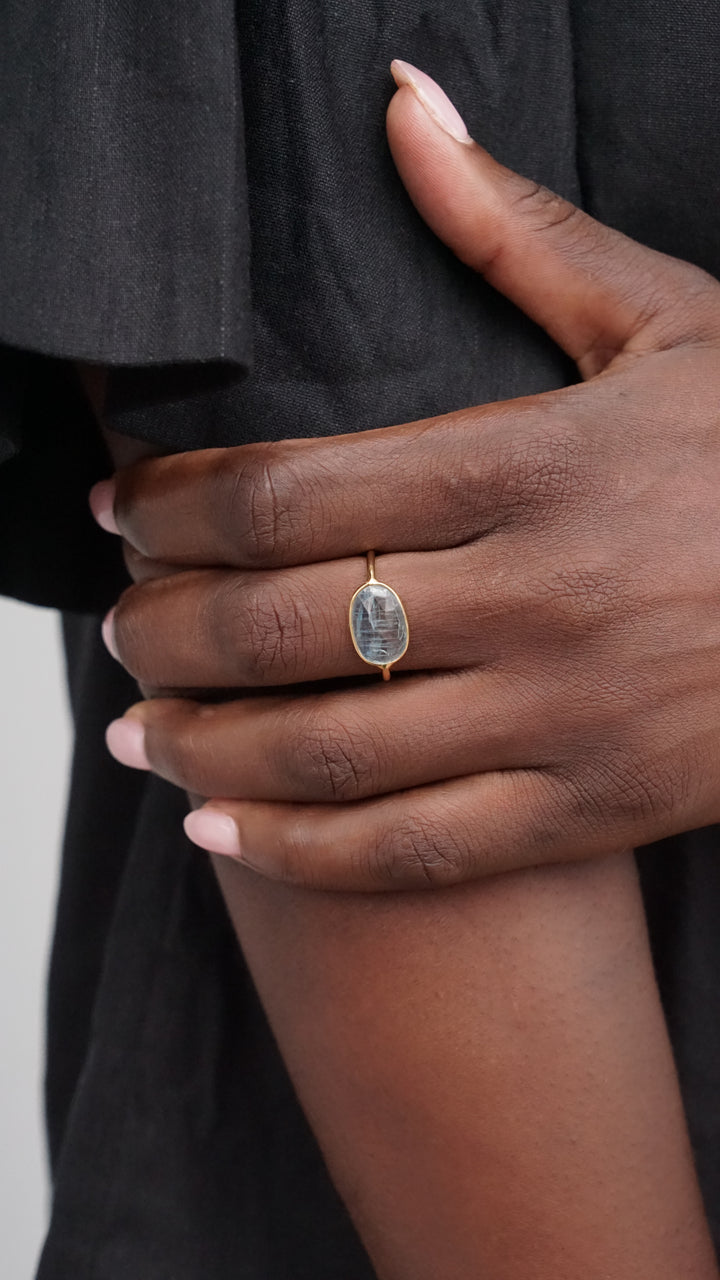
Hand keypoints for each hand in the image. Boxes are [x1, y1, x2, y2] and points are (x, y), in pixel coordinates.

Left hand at [97, 65, 719, 890]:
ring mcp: (571, 715)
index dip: (173, 506)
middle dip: (165, 630)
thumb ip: (514, 231)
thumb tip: (404, 106)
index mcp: (541, 462)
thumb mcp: (666, 323)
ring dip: (202, 748)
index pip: (292, 491)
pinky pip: (418, 851)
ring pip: (334, 751)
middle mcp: (543, 596)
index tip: (122, 511)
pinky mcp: (596, 808)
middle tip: (114, 626)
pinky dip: (301, 853)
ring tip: (135, 732)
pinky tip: (219, 831)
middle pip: (287, 626)